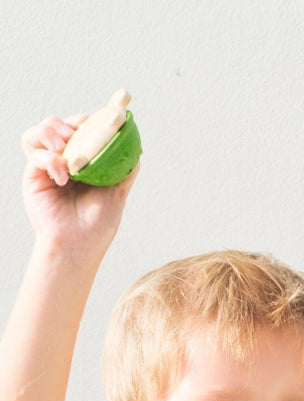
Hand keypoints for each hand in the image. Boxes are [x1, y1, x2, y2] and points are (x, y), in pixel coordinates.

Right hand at [21, 114, 137, 254]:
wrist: (79, 246)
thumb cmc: (98, 225)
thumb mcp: (117, 193)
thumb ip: (124, 170)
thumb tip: (136, 149)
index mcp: (83, 164)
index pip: (79, 132)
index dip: (85, 121)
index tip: (96, 119)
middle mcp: (63, 163)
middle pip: (56, 126)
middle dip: (66, 123)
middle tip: (76, 131)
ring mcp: (47, 168)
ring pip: (38, 133)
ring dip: (50, 131)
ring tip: (63, 145)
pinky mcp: (34, 176)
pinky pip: (35, 154)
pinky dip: (49, 159)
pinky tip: (63, 176)